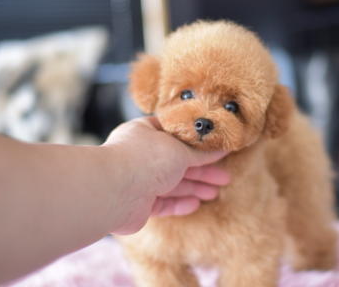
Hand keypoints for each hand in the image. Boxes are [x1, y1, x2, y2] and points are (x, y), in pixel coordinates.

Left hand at [103, 116, 228, 233]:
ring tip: (215, 193)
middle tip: (224, 177)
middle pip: (177, 162)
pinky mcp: (139, 204)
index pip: (173, 134)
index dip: (196, 142)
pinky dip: (179, 203)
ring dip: (194, 188)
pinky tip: (195, 205)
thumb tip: (222, 148)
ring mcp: (139, 180)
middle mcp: (141, 156)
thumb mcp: (180, 150)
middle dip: (201, 170)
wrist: (114, 191)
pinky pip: (163, 203)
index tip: (215, 148)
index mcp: (145, 133)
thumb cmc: (145, 159)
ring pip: (172, 184)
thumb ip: (201, 153)